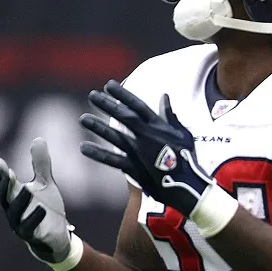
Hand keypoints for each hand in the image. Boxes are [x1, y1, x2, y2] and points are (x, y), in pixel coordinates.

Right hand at [0, 138, 72, 263]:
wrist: (57, 235)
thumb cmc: (47, 207)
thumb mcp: (46, 182)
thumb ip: (41, 163)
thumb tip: (38, 138)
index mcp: (15, 196)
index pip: (4, 183)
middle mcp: (13, 210)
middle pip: (4, 197)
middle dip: (5, 185)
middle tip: (9, 172)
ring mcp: (20, 224)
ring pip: (15, 213)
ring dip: (20, 201)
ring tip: (27, 188)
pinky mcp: (32, 236)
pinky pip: (30, 228)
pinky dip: (35, 218)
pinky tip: (42, 208)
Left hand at [79, 80, 214, 216]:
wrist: (188, 185)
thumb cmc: (187, 158)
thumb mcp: (183, 133)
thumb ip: (171, 115)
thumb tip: (164, 97)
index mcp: (158, 126)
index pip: (137, 105)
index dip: (122, 94)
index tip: (108, 85)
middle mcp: (146, 136)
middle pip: (124, 116)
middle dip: (107, 104)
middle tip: (92, 95)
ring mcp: (139, 152)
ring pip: (115, 136)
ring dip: (98, 127)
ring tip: (83, 118)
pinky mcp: (134, 168)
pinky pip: (113, 160)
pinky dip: (98, 154)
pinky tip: (84, 147)